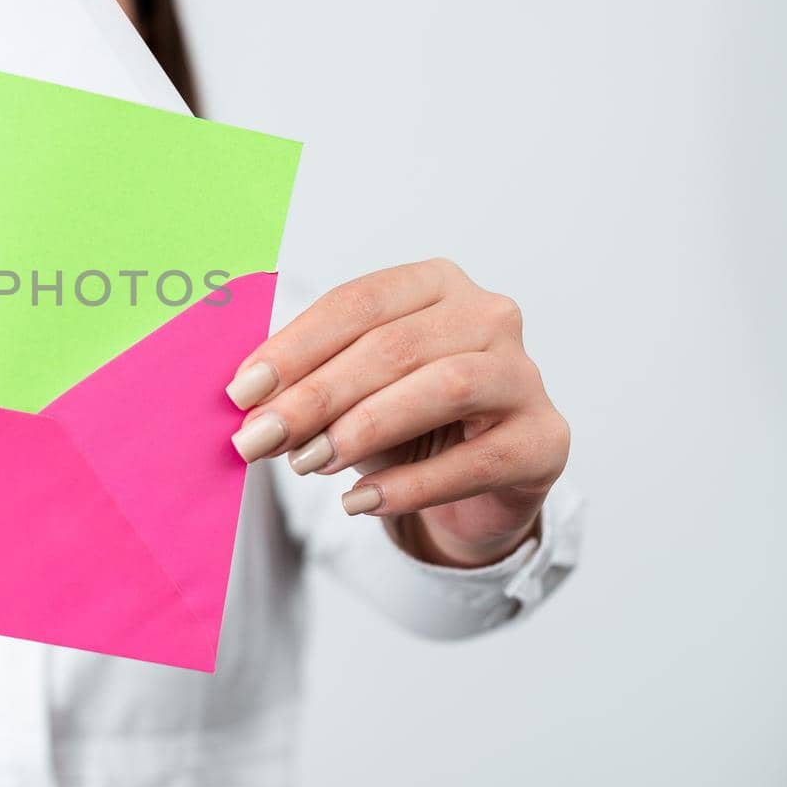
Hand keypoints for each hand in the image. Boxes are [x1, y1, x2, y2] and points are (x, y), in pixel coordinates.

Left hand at [225, 258, 569, 567]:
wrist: (480, 482)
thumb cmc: (407, 420)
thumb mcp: (353, 392)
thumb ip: (309, 385)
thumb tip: (248, 403)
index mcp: (435, 284)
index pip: (357, 304)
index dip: (294, 347)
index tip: (242, 391)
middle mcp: (489, 316)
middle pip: (391, 347)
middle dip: (314, 396)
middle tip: (259, 438)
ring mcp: (524, 375)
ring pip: (443, 387)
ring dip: (363, 427)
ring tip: (307, 463)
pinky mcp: (545, 439)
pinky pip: (476, 460)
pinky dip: (411, 484)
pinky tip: (359, 502)